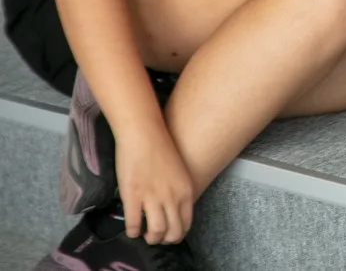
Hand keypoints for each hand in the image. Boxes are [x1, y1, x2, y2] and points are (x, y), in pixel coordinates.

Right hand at [116, 125, 195, 243]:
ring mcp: (153, 198)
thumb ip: (178, 191)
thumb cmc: (161, 148)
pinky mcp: (133, 196)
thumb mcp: (179, 172)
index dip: (177, 234)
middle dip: (163, 239)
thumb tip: (172, 207)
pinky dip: (132, 231)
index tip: (169, 234)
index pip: (186, 223)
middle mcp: (172, 197)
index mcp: (186, 191)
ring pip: (155, 232)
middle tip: (155, 236)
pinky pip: (133, 224)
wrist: (144, 133)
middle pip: (172, 233)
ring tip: (143, 234)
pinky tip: (131, 228)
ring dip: (149, 238)